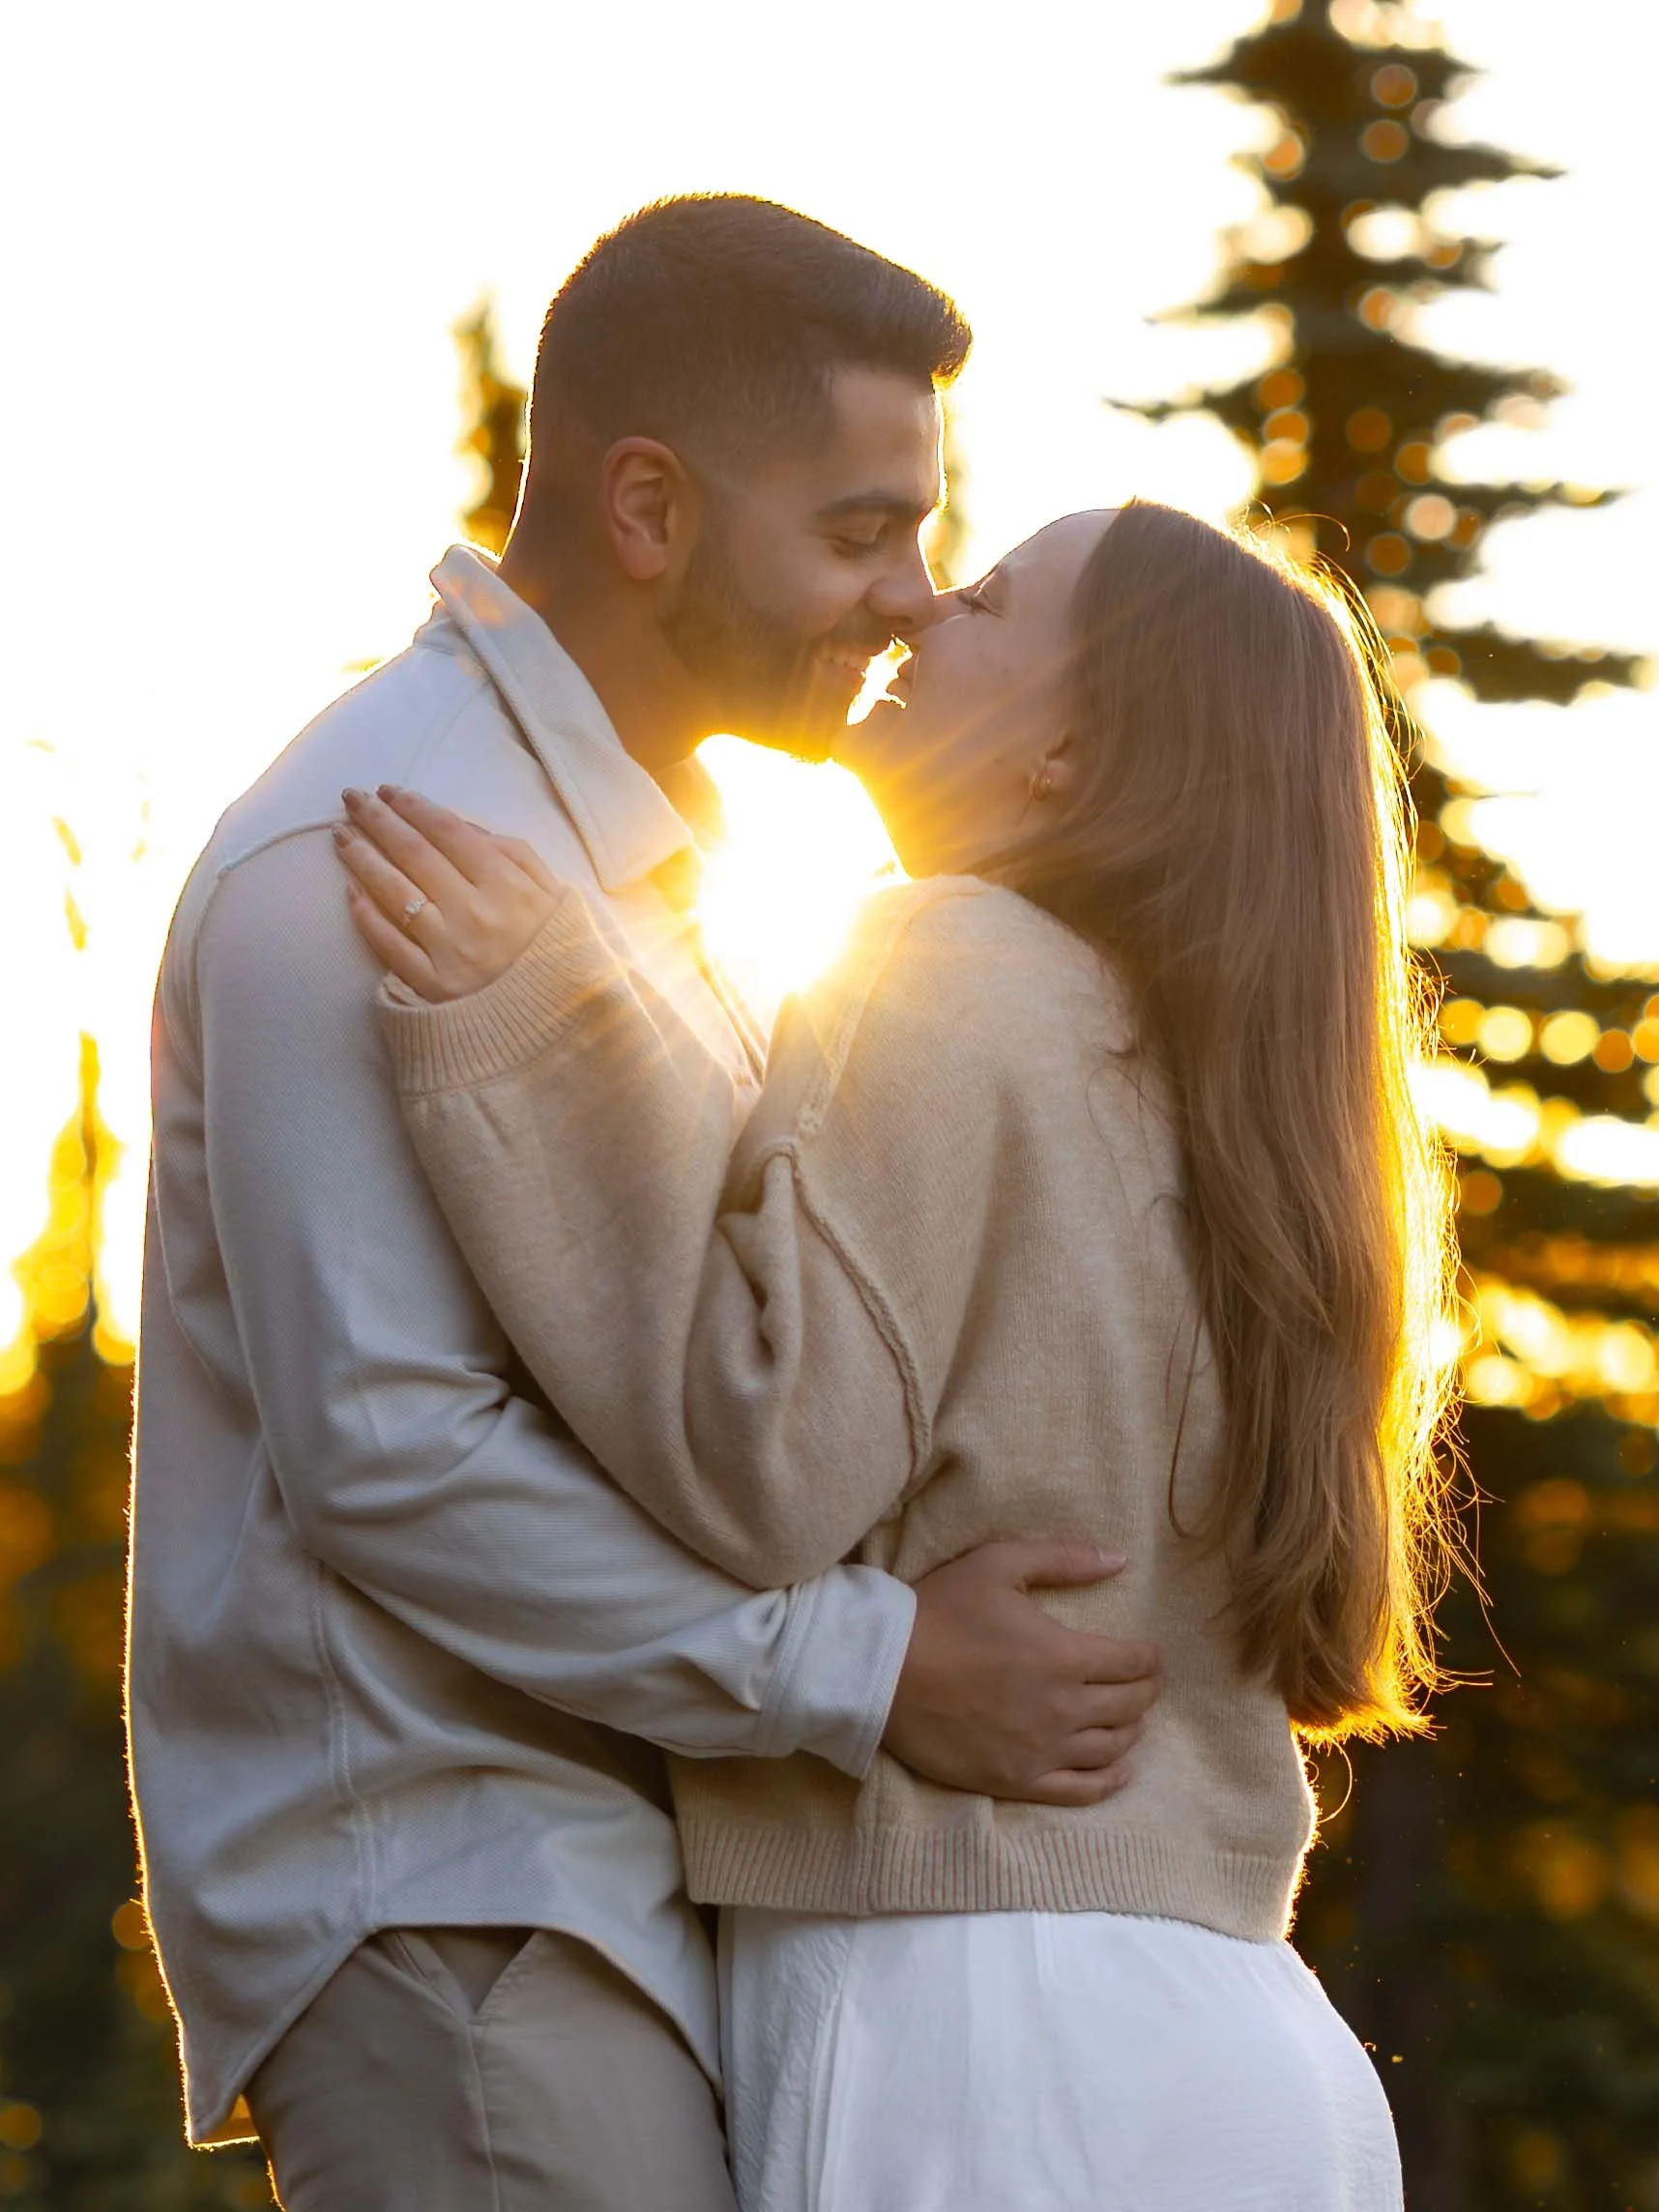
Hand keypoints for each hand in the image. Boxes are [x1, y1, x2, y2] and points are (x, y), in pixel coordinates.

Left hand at [334, 784, 561, 1001]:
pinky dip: (365, 914)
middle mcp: (475, 914)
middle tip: (352, 798)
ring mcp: (450, 951)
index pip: (449, 833)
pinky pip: (389, 943)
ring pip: (394, 892)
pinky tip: (350, 889)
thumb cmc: (556, 951)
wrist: (559, 1022)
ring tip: (341, 835)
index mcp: (509, 887)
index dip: (413, 806)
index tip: (388, 790)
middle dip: (378, 820)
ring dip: (362, 858)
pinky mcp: (432, 986)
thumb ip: (514, 854)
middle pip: (414, 854)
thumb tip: (463, 826)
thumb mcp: (554, 894)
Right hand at [883, 1541, 1157, 1806]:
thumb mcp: (1000, 1563)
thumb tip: (1120, 1558)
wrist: (882, 1669)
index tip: (1150, 1653)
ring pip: (1112, 1748)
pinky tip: (1120, 1769)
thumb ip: (1064, 1558)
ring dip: (1131, 1730)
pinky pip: (1080, 1790)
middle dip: (1145, 1690)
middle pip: (1130, 1705)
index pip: (1133, 1662)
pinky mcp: (1017, 1779)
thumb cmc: (939, 1610)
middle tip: (1144, 1682)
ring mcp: (1041, 1749)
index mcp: (1063, 1654)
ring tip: (1130, 1718)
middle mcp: (1062, 1707)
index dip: (1150, 1657)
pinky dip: (1110, 1780)